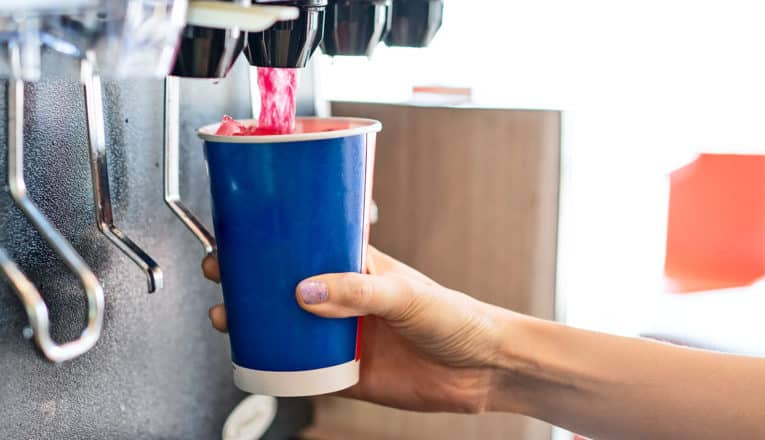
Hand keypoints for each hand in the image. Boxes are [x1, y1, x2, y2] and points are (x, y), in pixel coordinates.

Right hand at [202, 247, 509, 412]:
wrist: (481, 369)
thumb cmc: (456, 317)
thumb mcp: (407, 295)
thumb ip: (359, 291)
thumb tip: (306, 291)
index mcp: (357, 266)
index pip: (306, 243)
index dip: (271, 238)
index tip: (239, 234)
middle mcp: (343, 297)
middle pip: (284, 284)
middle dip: (248, 278)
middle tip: (220, 273)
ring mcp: (341, 334)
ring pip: (285, 324)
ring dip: (253, 321)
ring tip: (226, 317)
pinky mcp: (344, 371)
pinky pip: (300, 368)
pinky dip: (275, 364)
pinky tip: (256, 359)